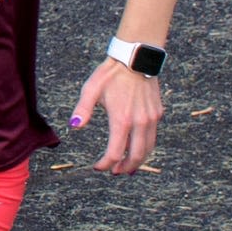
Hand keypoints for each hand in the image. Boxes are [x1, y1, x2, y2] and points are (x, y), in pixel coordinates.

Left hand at [70, 59, 161, 175]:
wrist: (136, 58)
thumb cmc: (111, 73)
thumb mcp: (92, 89)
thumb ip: (82, 109)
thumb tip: (74, 126)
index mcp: (121, 119)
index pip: (114, 152)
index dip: (105, 164)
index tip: (98, 167)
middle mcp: (139, 122)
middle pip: (135, 156)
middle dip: (124, 168)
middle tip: (115, 172)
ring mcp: (151, 118)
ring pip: (148, 149)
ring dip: (137, 161)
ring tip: (127, 166)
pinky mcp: (157, 113)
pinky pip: (152, 136)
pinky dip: (145, 147)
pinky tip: (136, 147)